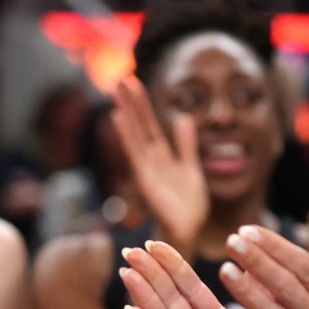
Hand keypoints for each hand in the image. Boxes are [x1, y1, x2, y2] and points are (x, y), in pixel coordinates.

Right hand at [111, 74, 207, 246]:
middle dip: (131, 102)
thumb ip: (186, 144)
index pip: (149, 124)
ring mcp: (146, 169)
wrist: (187, 231)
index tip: (133, 81)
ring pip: (135, 134)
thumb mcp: (191, 168)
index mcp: (162, 156)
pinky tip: (118, 118)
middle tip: (121, 77)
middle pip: (140, 125)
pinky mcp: (146, 181)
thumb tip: (183, 119)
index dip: (142, 104)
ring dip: (126, 111)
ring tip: (118, 90)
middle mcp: (150, 160)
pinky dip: (127, 136)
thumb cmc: (187, 205)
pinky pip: (135, 154)